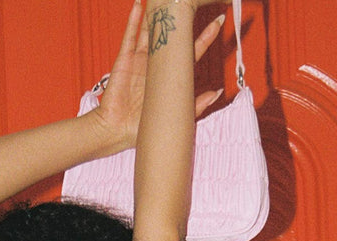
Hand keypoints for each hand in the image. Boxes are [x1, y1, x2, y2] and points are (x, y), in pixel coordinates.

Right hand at [94, 2, 225, 149]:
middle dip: (184, 18)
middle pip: (174, 35)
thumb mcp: (175, 115)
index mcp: (171, 76)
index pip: (192, 51)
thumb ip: (197, 104)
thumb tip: (219, 92)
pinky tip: (139, 5)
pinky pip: (130, 35)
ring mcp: (141, 59)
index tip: (219, 21)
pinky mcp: (125, 59)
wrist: (117, 132)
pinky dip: (134, 20)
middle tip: (194, 2)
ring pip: (152, 30)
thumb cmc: (142, 128)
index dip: (206, 36)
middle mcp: (157, 64)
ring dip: (159, 13)